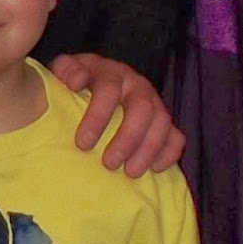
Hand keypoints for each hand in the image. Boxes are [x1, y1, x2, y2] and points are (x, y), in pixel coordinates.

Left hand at [48, 53, 183, 175]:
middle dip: (127, 139)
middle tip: (109, 164)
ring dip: (148, 150)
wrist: (97, 80)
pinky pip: (176, 136)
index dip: (97, 116)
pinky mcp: (164, 121)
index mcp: (111, 72)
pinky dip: (169, 154)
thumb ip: (65, 71)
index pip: (109, 89)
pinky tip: (154, 169)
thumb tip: (76, 81)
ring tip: (130, 173)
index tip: (82, 144)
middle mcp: (137, 84)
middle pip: (141, 108)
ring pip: (162, 123)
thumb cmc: (78, 82)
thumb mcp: (66, 70)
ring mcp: (154, 101)